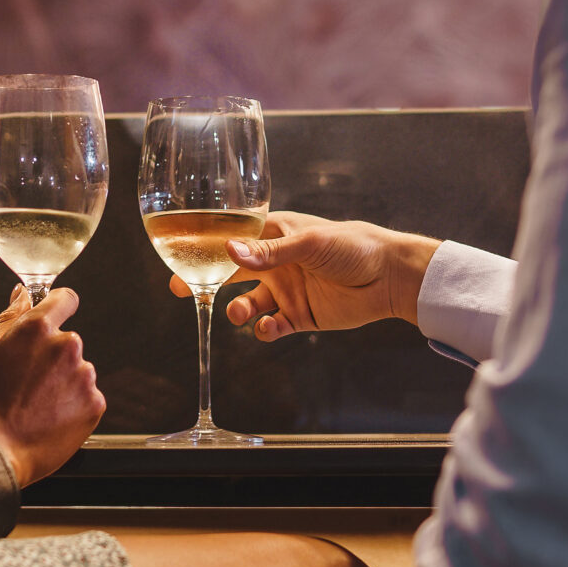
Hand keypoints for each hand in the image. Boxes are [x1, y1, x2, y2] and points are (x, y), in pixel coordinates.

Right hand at [0, 286, 104, 487]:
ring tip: (37, 405)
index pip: (65, 300)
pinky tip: (50, 418)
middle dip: (53, 358)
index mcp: (38, 329)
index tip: (58, 314)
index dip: (60, 306)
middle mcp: (66, 346)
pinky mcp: (95, 403)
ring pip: (78, 371)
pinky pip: (87, 397)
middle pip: (68, 343)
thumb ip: (11, 318)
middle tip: (29, 382)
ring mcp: (83, 375)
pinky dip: (74, 406)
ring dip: (64, 383)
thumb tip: (21, 295)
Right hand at [173, 211, 441, 342]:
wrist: (390, 277)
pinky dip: (264, 330)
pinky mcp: (298, 316)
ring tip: (239, 314)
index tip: (177, 254)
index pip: (231, 238)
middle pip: (228, 272)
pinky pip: (270, 327)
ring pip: (247, 303)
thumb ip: (269, 253)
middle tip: (181, 290)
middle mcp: (274, 263)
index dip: (204, 246)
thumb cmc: (353, 246)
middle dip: (203, 282)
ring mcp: (285, 290)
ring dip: (236, 311)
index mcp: (274, 235)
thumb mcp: (309, 243)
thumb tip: (228, 251)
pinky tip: (268, 328)